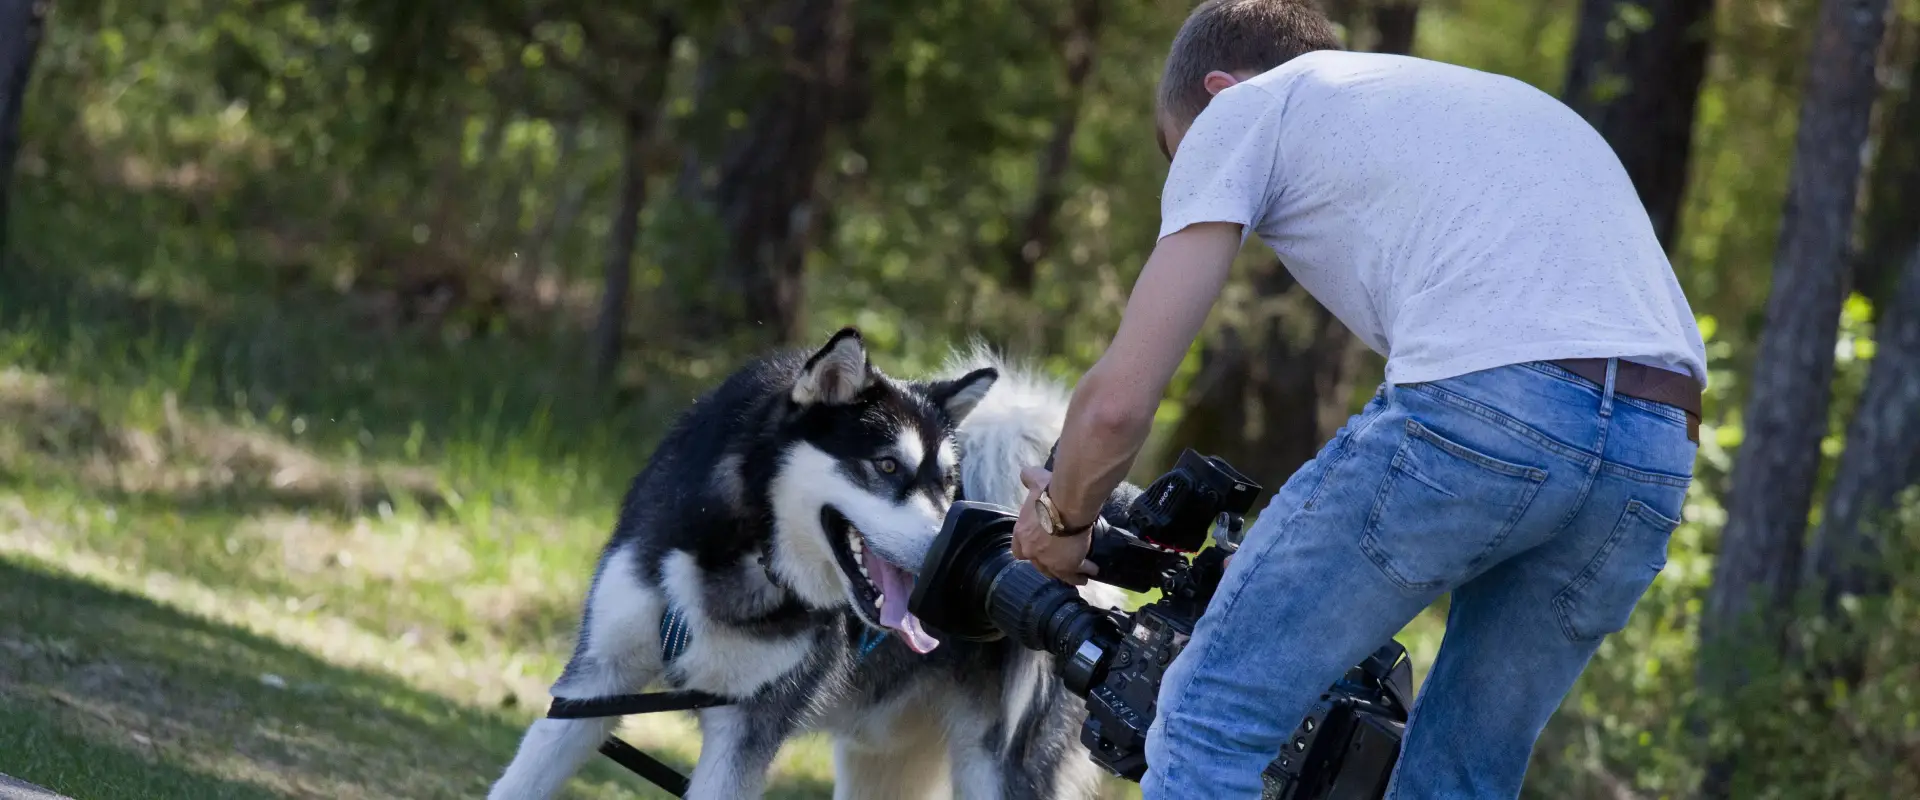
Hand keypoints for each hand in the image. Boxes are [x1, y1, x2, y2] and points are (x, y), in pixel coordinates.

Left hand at [1011, 466, 1098, 584]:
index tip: (1037, 550)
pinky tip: (1092, 571)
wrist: (1068, 503)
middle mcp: (1032, 551)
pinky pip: (1074, 574)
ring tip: (1078, 575)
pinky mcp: (1067, 565)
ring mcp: (1049, 561)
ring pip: (1056, 573)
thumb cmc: (1051, 491)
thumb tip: (1026, 472)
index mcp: (1022, 533)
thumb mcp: (1036, 481)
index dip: (1028, 551)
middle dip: (1048, 564)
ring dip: (1067, 574)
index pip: (1018, 550)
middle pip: (1038, 565)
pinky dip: (1082, 574)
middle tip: (1060, 561)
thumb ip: (1029, 478)